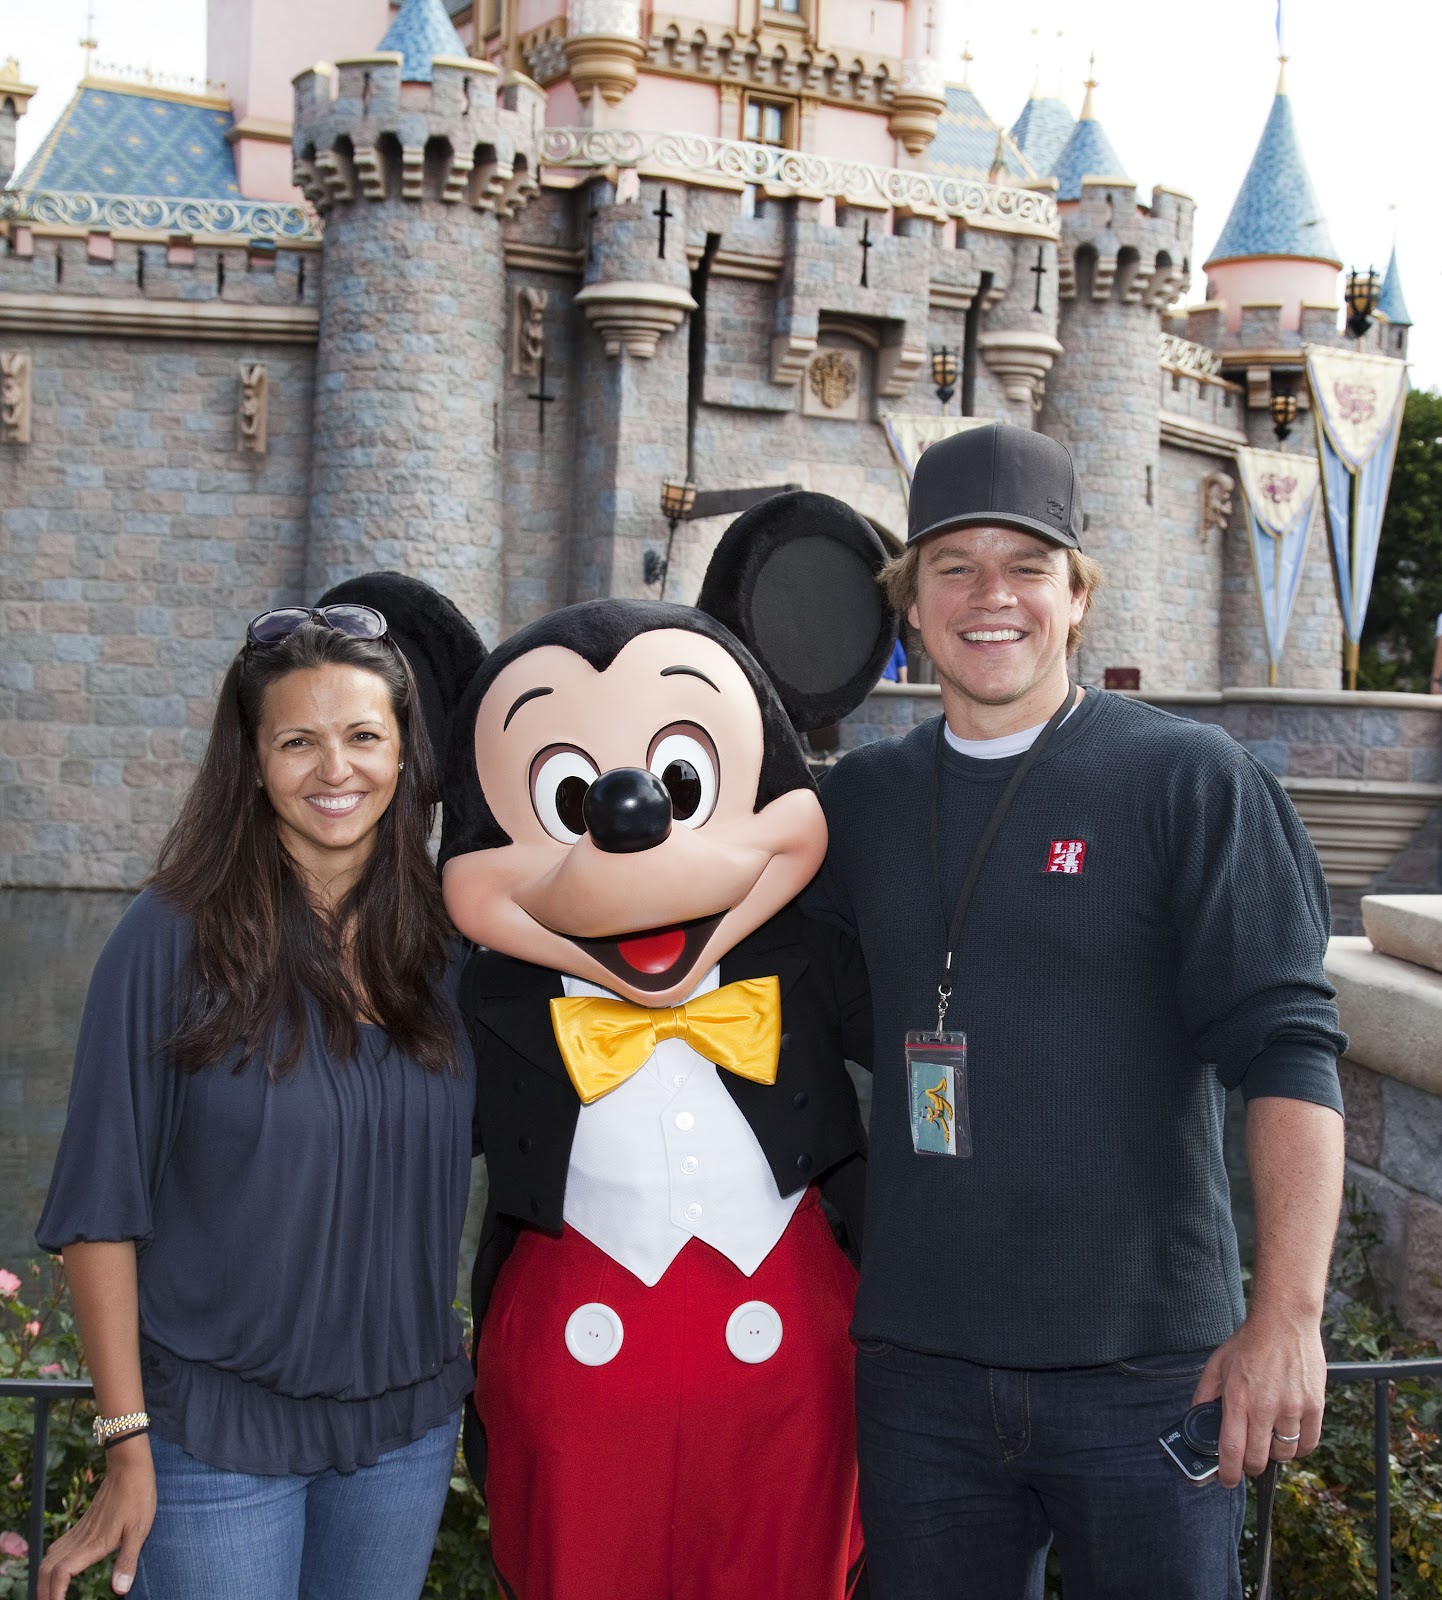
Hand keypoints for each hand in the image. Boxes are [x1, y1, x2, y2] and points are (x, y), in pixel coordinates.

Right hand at [37, 1433, 155, 1598]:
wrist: (128, 1467)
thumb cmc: (138, 1497)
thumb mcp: (139, 1531)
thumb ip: (128, 1561)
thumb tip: (120, 1591)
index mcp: (91, 1544)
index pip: (60, 1575)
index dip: (54, 1596)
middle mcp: (79, 1540)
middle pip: (47, 1571)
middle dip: (43, 1593)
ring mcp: (77, 1532)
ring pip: (48, 1560)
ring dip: (44, 1581)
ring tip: (50, 1597)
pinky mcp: (80, 1526)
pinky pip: (56, 1549)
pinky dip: (49, 1566)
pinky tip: (57, 1572)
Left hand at [1191, 1310, 1326, 1486]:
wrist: (1284, 1322)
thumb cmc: (1250, 1342)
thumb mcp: (1217, 1363)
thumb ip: (1204, 1392)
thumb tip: (1196, 1415)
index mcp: (1237, 1398)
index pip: (1231, 1449)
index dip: (1228, 1473)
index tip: (1226, 1480)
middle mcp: (1264, 1407)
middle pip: (1258, 1459)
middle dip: (1251, 1467)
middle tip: (1248, 1460)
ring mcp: (1292, 1408)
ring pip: (1284, 1453)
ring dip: (1274, 1453)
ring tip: (1269, 1439)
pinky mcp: (1314, 1406)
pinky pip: (1308, 1443)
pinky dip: (1299, 1448)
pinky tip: (1290, 1437)